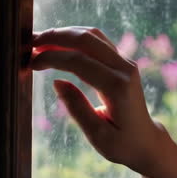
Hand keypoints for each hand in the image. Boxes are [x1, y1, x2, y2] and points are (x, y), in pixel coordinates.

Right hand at [32, 26, 176, 177]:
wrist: (146, 140)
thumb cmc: (122, 143)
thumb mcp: (97, 134)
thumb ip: (77, 107)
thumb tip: (56, 81)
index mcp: (118, 87)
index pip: (79, 61)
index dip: (52, 58)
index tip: (30, 62)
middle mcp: (125, 69)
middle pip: (87, 39)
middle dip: (56, 36)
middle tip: (30, 42)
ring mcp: (126, 63)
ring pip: (93, 35)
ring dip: (65, 34)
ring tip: (40, 42)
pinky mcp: (123, 63)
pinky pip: (98, 42)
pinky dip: (76, 39)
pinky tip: (58, 45)